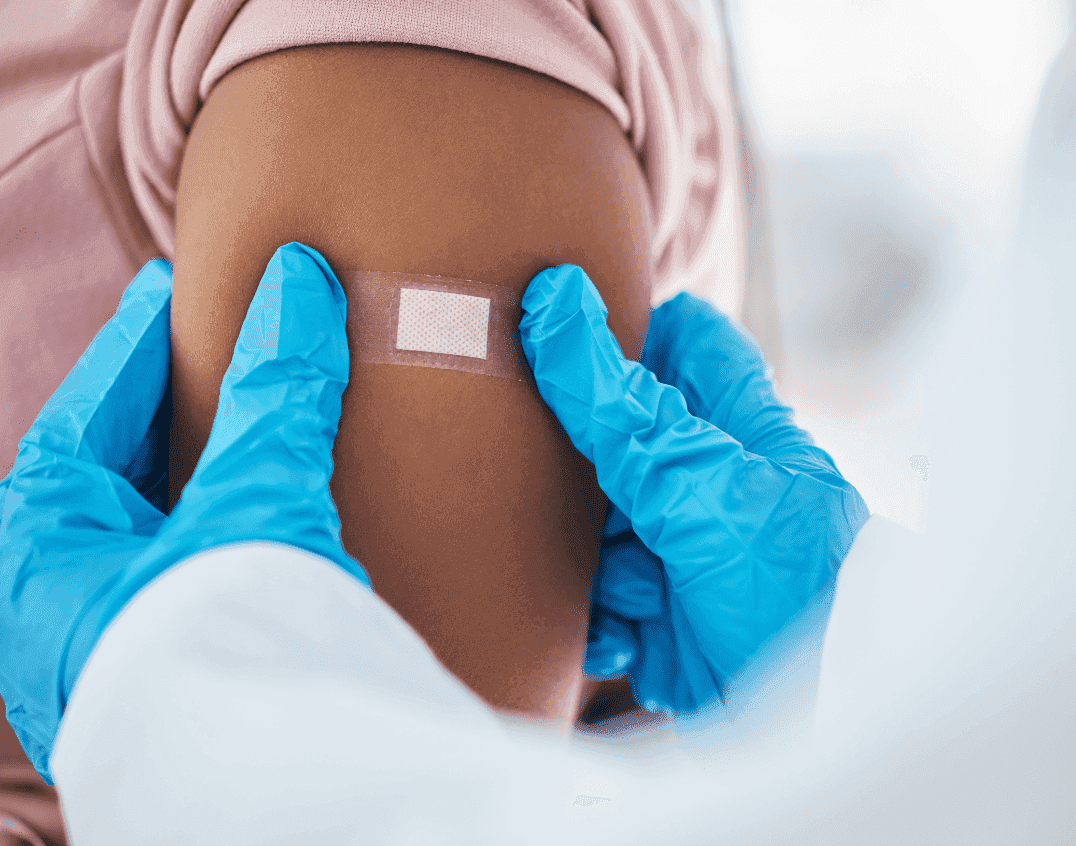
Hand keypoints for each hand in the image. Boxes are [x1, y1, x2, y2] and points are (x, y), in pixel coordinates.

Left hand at [0, 242, 368, 783]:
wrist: (264, 797)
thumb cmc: (219, 652)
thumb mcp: (249, 504)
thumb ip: (275, 393)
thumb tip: (302, 281)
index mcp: (35, 544)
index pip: (88, 411)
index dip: (135, 341)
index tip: (170, 286)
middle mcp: (52, 592)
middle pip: (111, 463)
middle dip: (162, 400)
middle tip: (206, 340)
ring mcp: (104, 637)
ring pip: (145, 518)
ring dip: (191, 463)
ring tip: (235, 413)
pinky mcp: (158, 668)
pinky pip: (177, 562)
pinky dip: (212, 518)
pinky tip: (252, 503)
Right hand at [518, 264, 868, 714]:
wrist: (810, 731)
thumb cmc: (791, 594)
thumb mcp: (702, 485)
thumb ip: (622, 407)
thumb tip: (556, 301)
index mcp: (743, 432)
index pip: (693, 343)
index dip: (635, 324)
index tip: (561, 323)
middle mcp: (712, 486)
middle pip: (625, 439)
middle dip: (582, 461)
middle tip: (537, 461)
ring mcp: (685, 553)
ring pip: (600, 524)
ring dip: (589, 558)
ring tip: (617, 583)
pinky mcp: (663, 618)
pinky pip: (601, 597)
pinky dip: (598, 617)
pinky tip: (621, 636)